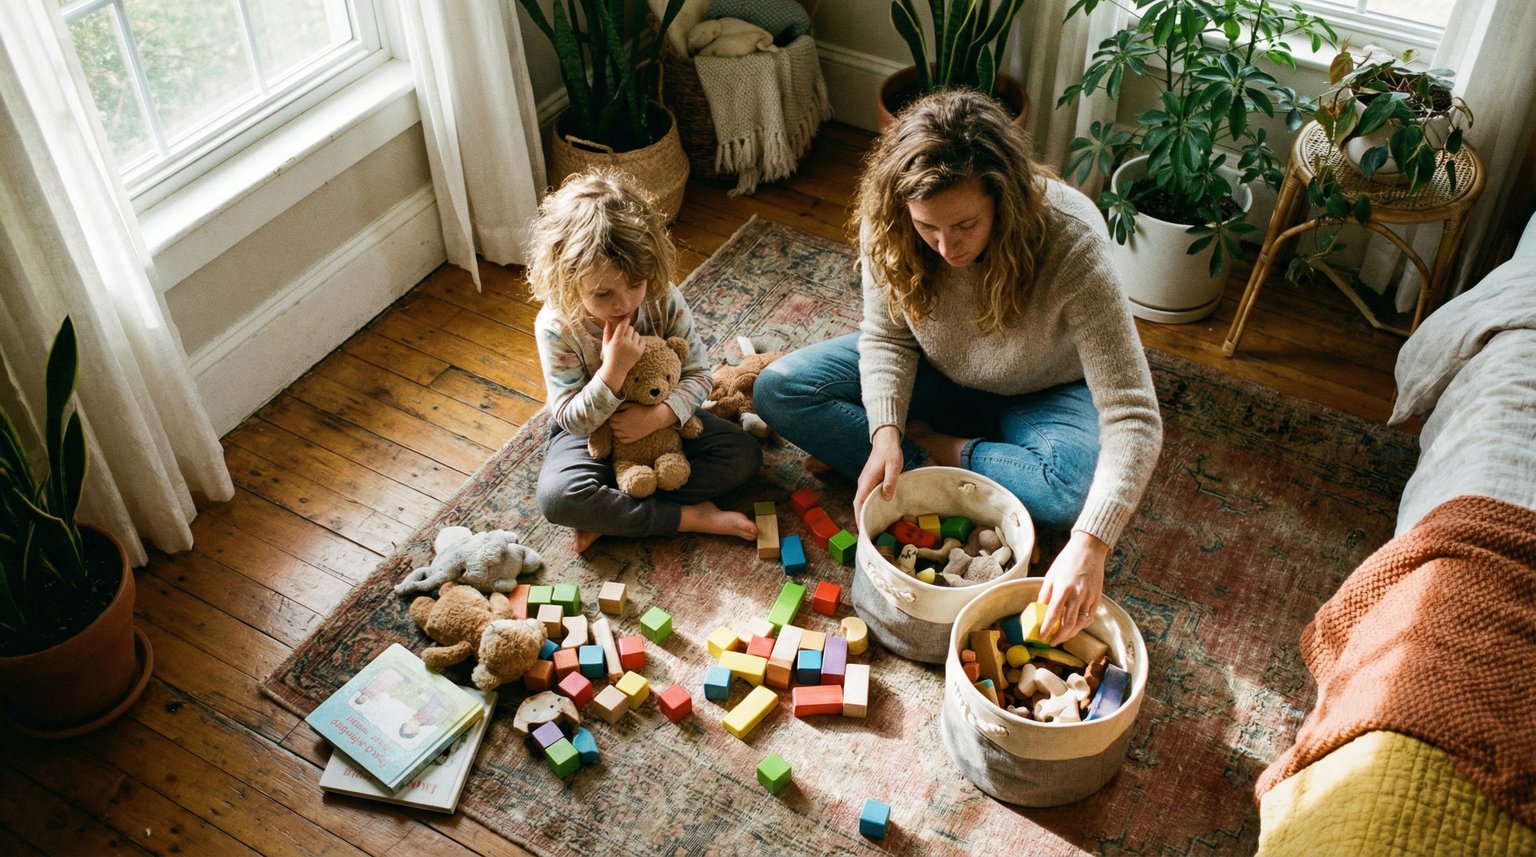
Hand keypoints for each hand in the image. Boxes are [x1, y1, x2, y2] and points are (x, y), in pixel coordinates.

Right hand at [598, 320, 643, 393]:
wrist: (616, 370)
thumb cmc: (609, 355)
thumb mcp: (605, 344)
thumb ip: (607, 331)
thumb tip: (608, 320)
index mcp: (616, 340)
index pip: (623, 325)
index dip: (625, 320)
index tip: (626, 319)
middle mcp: (626, 343)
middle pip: (631, 328)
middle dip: (628, 329)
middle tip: (624, 335)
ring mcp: (633, 348)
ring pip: (636, 334)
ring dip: (633, 335)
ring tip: (628, 341)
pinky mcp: (639, 352)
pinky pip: (642, 340)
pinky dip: (639, 340)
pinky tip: (634, 344)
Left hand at [610, 402, 675, 443]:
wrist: (655, 417)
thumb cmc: (643, 409)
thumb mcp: (631, 405)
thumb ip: (620, 407)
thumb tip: (614, 410)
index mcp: (622, 418)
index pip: (611, 418)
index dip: (613, 415)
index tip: (616, 413)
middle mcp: (623, 427)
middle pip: (612, 425)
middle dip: (613, 421)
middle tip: (617, 418)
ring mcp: (628, 434)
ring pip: (616, 434)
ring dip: (616, 429)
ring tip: (620, 425)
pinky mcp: (633, 438)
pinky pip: (622, 440)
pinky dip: (620, 437)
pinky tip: (623, 432)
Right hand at [853, 425, 903, 525]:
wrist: (885, 441)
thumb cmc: (890, 453)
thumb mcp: (894, 466)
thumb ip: (890, 481)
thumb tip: (885, 497)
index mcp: (867, 480)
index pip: (859, 502)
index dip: (859, 516)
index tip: (861, 529)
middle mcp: (863, 483)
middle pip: (857, 505)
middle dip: (859, 519)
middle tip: (866, 534)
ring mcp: (864, 483)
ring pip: (860, 502)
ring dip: (862, 514)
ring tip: (869, 528)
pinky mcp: (868, 483)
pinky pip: (865, 498)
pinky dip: (866, 507)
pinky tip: (873, 514)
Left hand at [1037, 530, 1108, 645]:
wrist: (1089, 550)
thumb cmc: (1066, 561)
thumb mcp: (1050, 575)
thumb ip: (1045, 594)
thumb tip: (1039, 611)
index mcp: (1063, 588)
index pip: (1053, 614)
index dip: (1047, 628)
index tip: (1041, 637)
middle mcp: (1077, 594)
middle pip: (1068, 623)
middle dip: (1059, 636)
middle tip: (1052, 642)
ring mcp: (1089, 597)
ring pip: (1081, 623)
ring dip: (1071, 634)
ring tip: (1062, 637)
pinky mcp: (1097, 598)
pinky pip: (1090, 617)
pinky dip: (1082, 625)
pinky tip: (1075, 628)